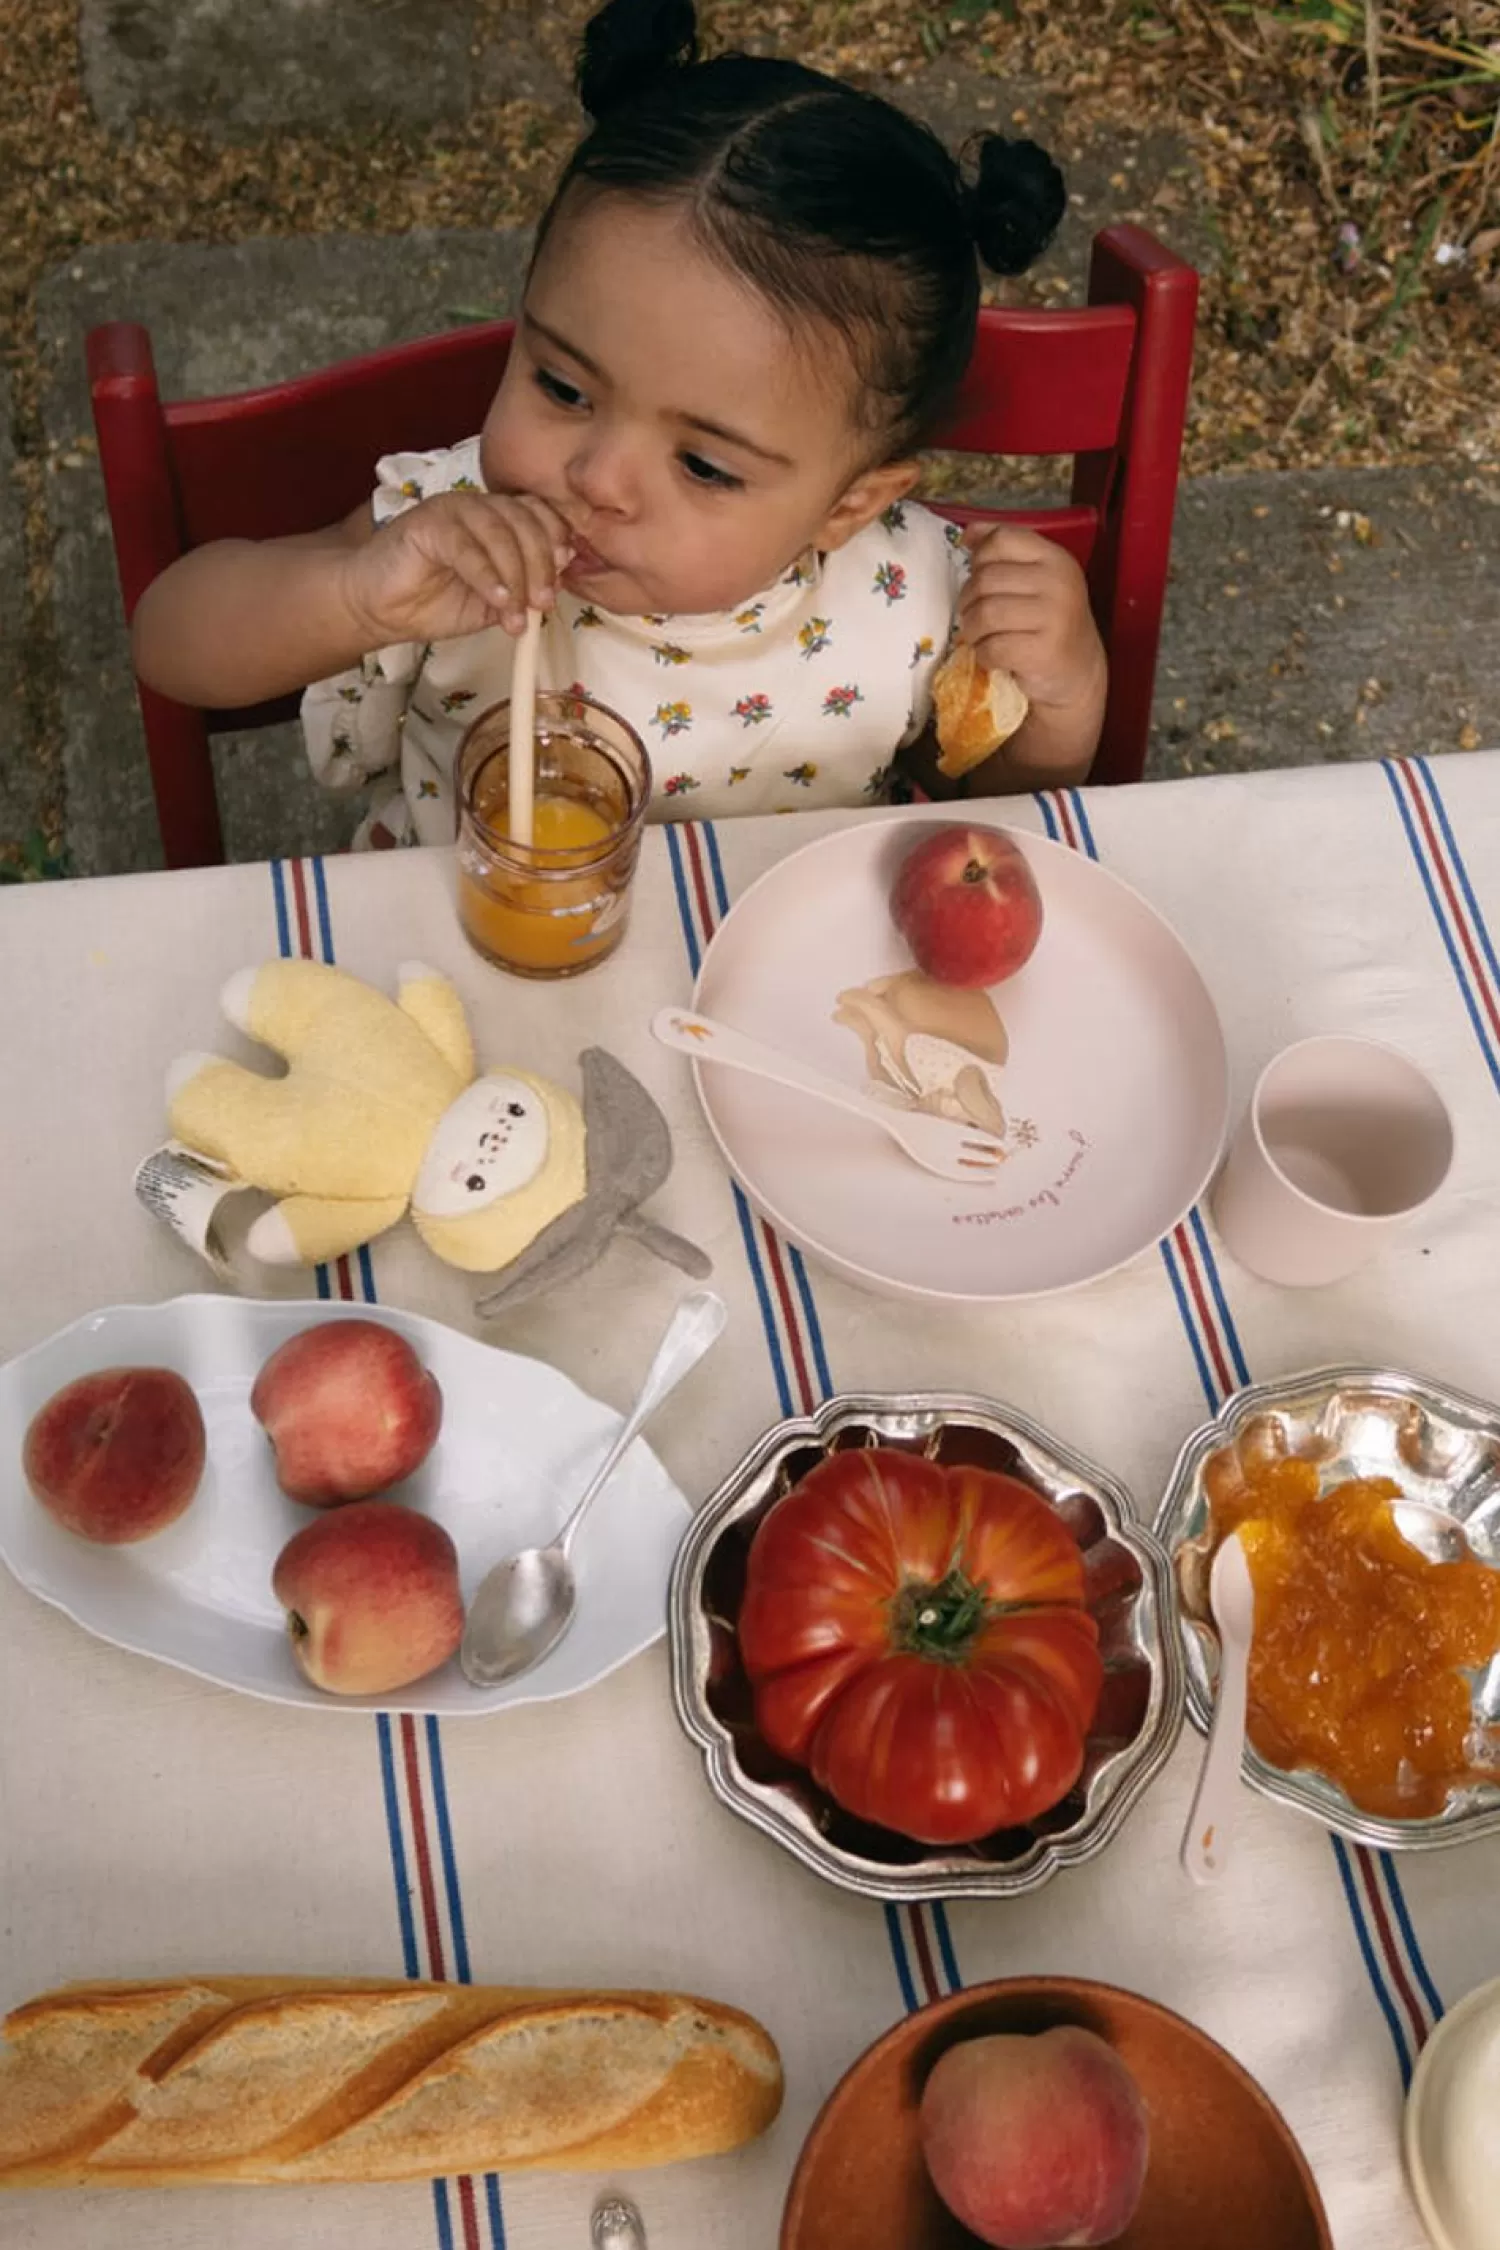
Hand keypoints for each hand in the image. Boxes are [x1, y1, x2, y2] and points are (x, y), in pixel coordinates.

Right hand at [341, 490, 574, 647]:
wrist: (381, 608)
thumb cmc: (433, 602)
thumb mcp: (493, 602)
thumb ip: (522, 591)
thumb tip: (555, 587)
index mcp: (498, 517)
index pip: (538, 513)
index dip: (556, 539)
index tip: (563, 573)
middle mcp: (478, 506)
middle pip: (524, 521)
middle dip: (540, 565)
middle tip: (543, 604)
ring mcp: (452, 510)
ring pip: (499, 532)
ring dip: (516, 576)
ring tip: (517, 614)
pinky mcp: (427, 523)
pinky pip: (466, 547)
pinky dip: (487, 576)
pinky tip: (498, 601)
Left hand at [958, 524, 1105, 715]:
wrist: (1077, 669)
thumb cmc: (1047, 620)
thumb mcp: (1035, 578)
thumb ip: (1004, 550)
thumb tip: (968, 533)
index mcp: (1054, 558)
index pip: (1002, 539)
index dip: (980, 558)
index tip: (980, 576)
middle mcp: (1058, 582)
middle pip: (986, 578)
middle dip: (968, 601)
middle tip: (972, 615)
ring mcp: (1054, 617)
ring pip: (986, 613)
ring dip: (972, 630)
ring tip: (979, 636)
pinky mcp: (1044, 651)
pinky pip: (993, 648)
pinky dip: (984, 655)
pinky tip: (992, 656)